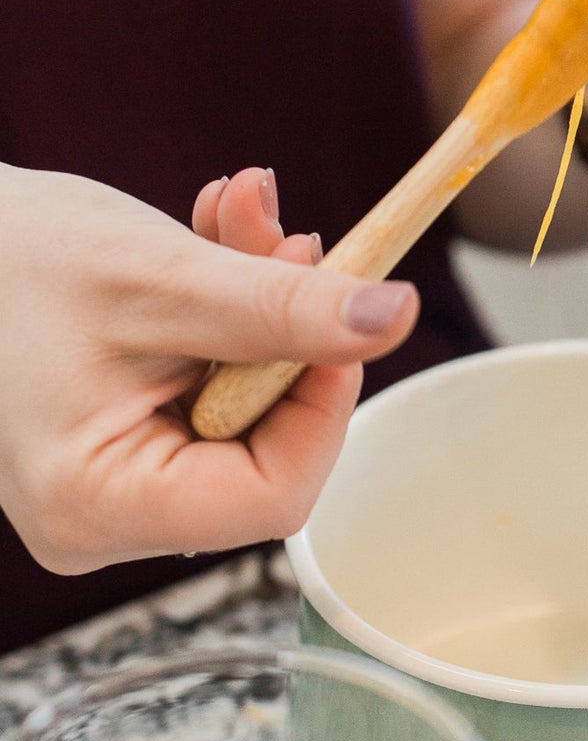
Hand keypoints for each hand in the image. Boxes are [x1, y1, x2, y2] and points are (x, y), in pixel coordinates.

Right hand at [0, 162, 418, 573]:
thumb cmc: (12, 257)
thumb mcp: (163, 279)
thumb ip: (283, 310)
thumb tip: (397, 318)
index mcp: (100, 507)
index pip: (274, 498)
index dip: (323, 404)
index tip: (340, 313)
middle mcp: (106, 524)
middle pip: (265, 455)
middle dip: (290, 339)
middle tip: (285, 235)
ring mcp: (114, 495)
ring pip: (247, 417)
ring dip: (265, 314)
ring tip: (238, 216)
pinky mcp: (124, 455)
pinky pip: (213, 400)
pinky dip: (231, 322)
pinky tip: (214, 243)